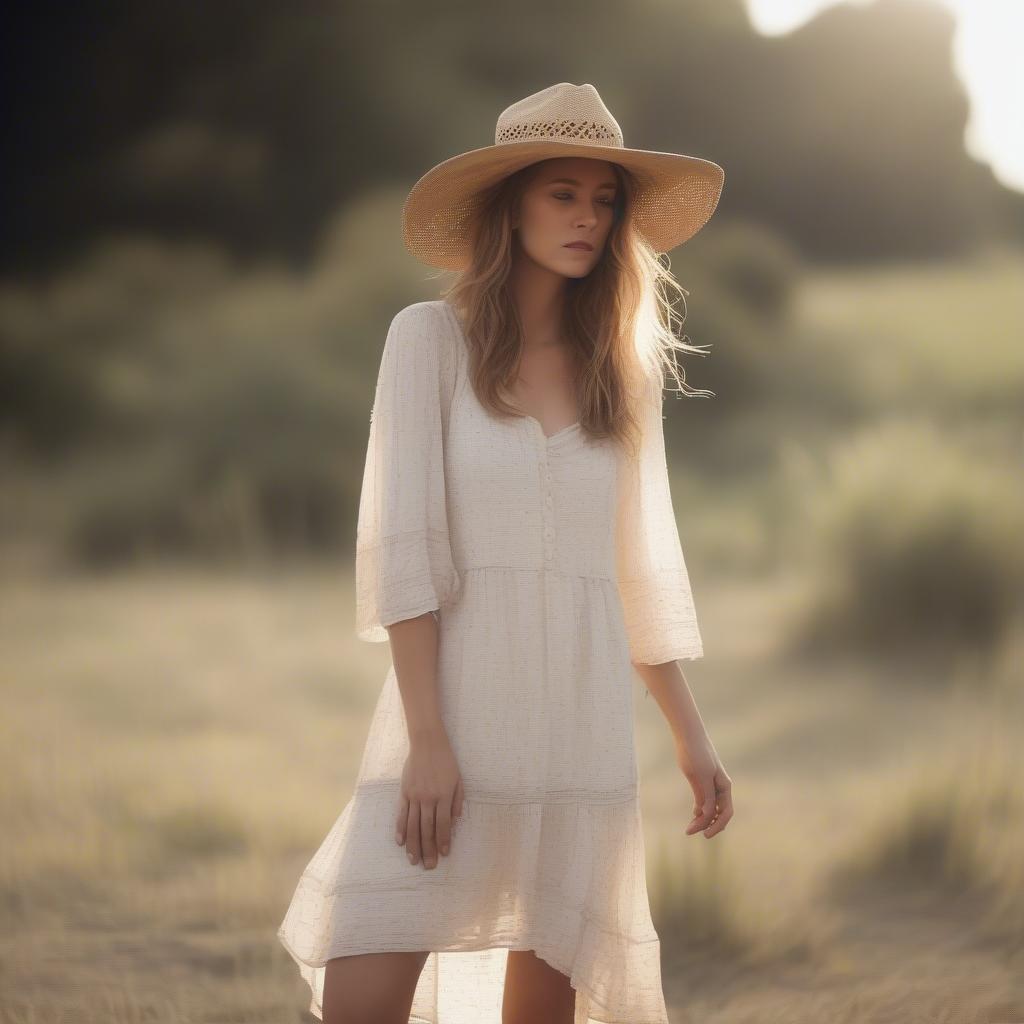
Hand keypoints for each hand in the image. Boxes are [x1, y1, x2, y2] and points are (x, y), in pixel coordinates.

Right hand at [395, 732, 464, 868]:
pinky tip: (400, 842)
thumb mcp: (459, 779)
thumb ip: (458, 800)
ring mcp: (414, 796)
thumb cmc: (446, 761)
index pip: (444, 824)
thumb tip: (454, 821)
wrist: (427, 742)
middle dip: (429, 849)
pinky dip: (401, 829)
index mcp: (444, 796)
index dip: (444, 840)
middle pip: (427, 829)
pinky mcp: (404, 792)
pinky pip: (402, 814)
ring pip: (413, 825)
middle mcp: (428, 798)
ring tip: (414, 860)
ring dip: (413, 845)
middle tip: (429, 866)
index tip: (444, 855)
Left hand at [675, 729, 732, 838]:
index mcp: (724, 785)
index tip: (704, 835)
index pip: (726, 813)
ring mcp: (712, 783)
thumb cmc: (695, 753)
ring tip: (689, 828)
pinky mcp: (703, 780)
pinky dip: (701, 810)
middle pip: (719, 813)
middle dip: (707, 825)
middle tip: (689, 832)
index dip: (717, 826)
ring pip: (711, 807)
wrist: (688, 735)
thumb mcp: (700, 775)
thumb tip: (706, 814)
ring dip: (702, 819)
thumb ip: (705, 795)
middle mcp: (721, 786)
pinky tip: (694, 815)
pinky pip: (706, 800)